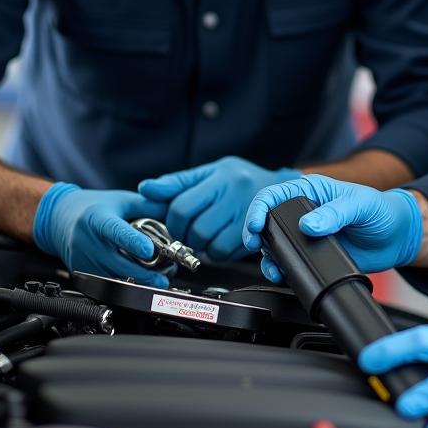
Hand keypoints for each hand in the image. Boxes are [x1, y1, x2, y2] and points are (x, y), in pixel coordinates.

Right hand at [32, 182, 169, 286]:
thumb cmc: (93, 208)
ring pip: (113, 279)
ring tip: (157, 278)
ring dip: (137, 282)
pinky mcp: (82, 275)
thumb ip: (149, 206)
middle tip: (164, 276)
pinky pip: (106, 284)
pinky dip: (125, 284)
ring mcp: (83, 261)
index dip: (133, 242)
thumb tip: (174, 214)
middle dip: (144, 274)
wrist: (60, 219)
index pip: (116, 232)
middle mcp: (87, 242)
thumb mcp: (122, 200)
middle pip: (117, 263)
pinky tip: (139, 281)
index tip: (150, 250)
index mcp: (97, 219)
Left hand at [139, 157, 298, 261]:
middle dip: (187, 237)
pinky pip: (226, 254)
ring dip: (202, 247)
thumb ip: (177, 182)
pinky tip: (220, 242)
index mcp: (221, 177)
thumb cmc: (241, 180)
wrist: (281, 191)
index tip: (176, 224)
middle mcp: (236, 195)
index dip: (173, 222)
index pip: (182, 206)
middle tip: (189, 234)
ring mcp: (248, 216)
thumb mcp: (210, 173)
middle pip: (196, 229)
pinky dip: (217, 253)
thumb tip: (145, 188)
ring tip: (205, 237)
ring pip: (211, 245)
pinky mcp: (256, 235)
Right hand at [242, 174, 421, 281]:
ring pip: (273, 244)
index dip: (259, 208)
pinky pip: (289, 262)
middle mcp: (303, 212)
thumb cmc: (381, 211)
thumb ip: (335, 213)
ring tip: (272, 266)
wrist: (395, 238)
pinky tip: (283, 273)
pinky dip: (281, 269)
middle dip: (255, 234)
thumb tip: (309, 225)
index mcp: (311, 191)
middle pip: (266, 221)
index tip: (255, 224)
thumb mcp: (360, 205)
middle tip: (254, 245)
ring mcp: (305, 235)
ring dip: (267, 256)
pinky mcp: (312, 254)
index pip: (274, 194)